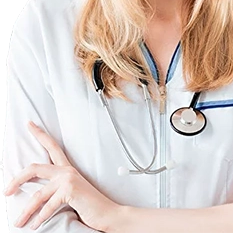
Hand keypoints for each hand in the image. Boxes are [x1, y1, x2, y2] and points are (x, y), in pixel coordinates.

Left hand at [3, 121, 119, 230]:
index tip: (29, 125)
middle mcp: (66, 171)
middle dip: (17, 179)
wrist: (107, 213)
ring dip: (26, 211)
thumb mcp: (69, 194)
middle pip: (34, 168)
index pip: (51, 147)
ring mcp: (68, 179)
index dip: (40, 134)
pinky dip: (40, 218)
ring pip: (38, 194)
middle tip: (6, 190)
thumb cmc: (90, 206)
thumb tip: (34, 197)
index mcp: (67, 169)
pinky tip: (35, 225)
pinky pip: (48, 205)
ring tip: (19, 222)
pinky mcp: (70, 189)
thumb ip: (55, 190)